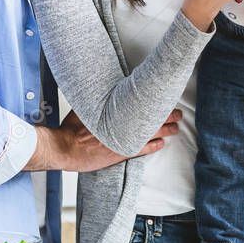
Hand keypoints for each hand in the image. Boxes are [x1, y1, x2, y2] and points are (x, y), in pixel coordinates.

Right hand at [29, 109, 180, 171]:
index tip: (165, 97)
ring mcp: (122, 139)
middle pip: (149, 117)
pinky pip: (142, 149)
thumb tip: (107, 89)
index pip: (141, 103)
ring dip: (164, 130)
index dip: (155, 101)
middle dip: (166, 114)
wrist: (65, 147)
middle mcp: (121, 124)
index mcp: (114, 110)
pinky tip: (161, 144)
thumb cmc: (72, 127)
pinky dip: (153, 145)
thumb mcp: (86, 107)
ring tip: (175, 127)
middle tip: (178, 112)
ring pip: (149, 133)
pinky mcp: (120, 153)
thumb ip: (99, 99)